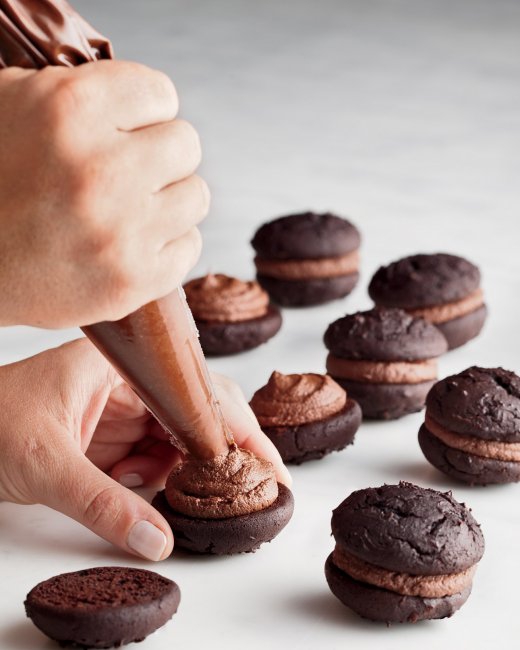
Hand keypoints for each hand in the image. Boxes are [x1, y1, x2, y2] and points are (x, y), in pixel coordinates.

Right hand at [0, 61, 206, 327]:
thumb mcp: (14, 106)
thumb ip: (80, 89)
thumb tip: (141, 99)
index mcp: (70, 109)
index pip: (161, 93)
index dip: (143, 112)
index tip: (127, 129)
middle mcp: (102, 168)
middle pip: (186, 145)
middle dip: (159, 156)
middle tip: (128, 174)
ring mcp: (122, 230)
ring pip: (195, 196)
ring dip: (168, 201)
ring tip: (130, 211)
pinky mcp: (133, 280)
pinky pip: (190, 246)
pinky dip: (167, 245)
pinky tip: (132, 244)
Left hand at [0, 339, 290, 560]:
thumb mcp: (45, 465)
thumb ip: (103, 506)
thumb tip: (157, 540)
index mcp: (119, 366)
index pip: (195, 390)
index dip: (236, 428)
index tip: (268, 464)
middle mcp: (128, 382)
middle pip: (197, 409)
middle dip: (220, 449)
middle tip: (251, 486)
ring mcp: (122, 407)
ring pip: (179, 434)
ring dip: (184, 466)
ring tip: (176, 489)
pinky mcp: (114, 432)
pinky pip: (155, 452)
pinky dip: (158, 476)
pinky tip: (135, 485)